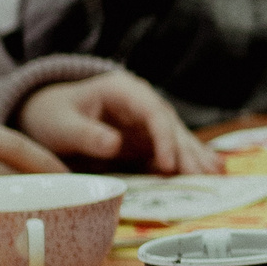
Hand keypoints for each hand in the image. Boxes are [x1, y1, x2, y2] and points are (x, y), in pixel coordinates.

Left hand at [16, 72, 217, 173]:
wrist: (48, 114)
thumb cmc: (52, 115)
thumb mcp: (62, 123)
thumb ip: (86, 134)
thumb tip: (114, 144)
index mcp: (124, 91)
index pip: (153, 113)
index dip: (164, 139)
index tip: (169, 165)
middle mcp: (143, 102)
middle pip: (172, 126)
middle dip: (189, 151)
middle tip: (204, 175)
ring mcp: (148, 119)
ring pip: (178, 137)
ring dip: (196, 156)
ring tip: (218, 174)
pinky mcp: (148, 137)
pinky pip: (173, 148)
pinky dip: (190, 160)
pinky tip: (212, 171)